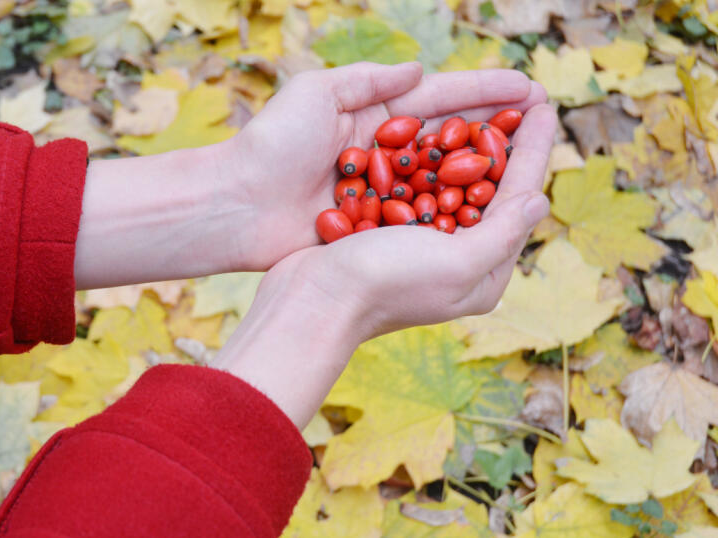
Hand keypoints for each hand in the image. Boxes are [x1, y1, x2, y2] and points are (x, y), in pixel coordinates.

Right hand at [211, 104, 557, 426]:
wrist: (312, 300)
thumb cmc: (385, 284)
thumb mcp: (458, 262)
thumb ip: (503, 232)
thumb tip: (540, 199)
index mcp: (483, 274)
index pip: (519, 200)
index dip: (533, 148)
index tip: (544, 104)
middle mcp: (457, 260)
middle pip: (491, 189)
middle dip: (505, 142)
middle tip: (520, 95)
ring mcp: (421, 245)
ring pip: (454, 183)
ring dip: (469, 142)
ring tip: (484, 102)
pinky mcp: (388, 231)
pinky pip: (417, 185)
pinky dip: (428, 155)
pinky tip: (434, 125)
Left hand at [226, 62, 547, 269]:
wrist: (235, 207)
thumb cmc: (270, 145)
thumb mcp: (314, 94)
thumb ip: (367, 81)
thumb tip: (419, 70)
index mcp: (370, 112)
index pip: (439, 98)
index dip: (484, 93)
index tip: (529, 89)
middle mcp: (382, 150)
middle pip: (451, 136)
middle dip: (497, 129)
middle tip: (546, 123)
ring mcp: (382, 189)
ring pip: (445, 176)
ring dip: (485, 170)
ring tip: (532, 164)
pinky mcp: (374, 223)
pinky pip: (424, 214)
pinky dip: (456, 209)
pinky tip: (492, 209)